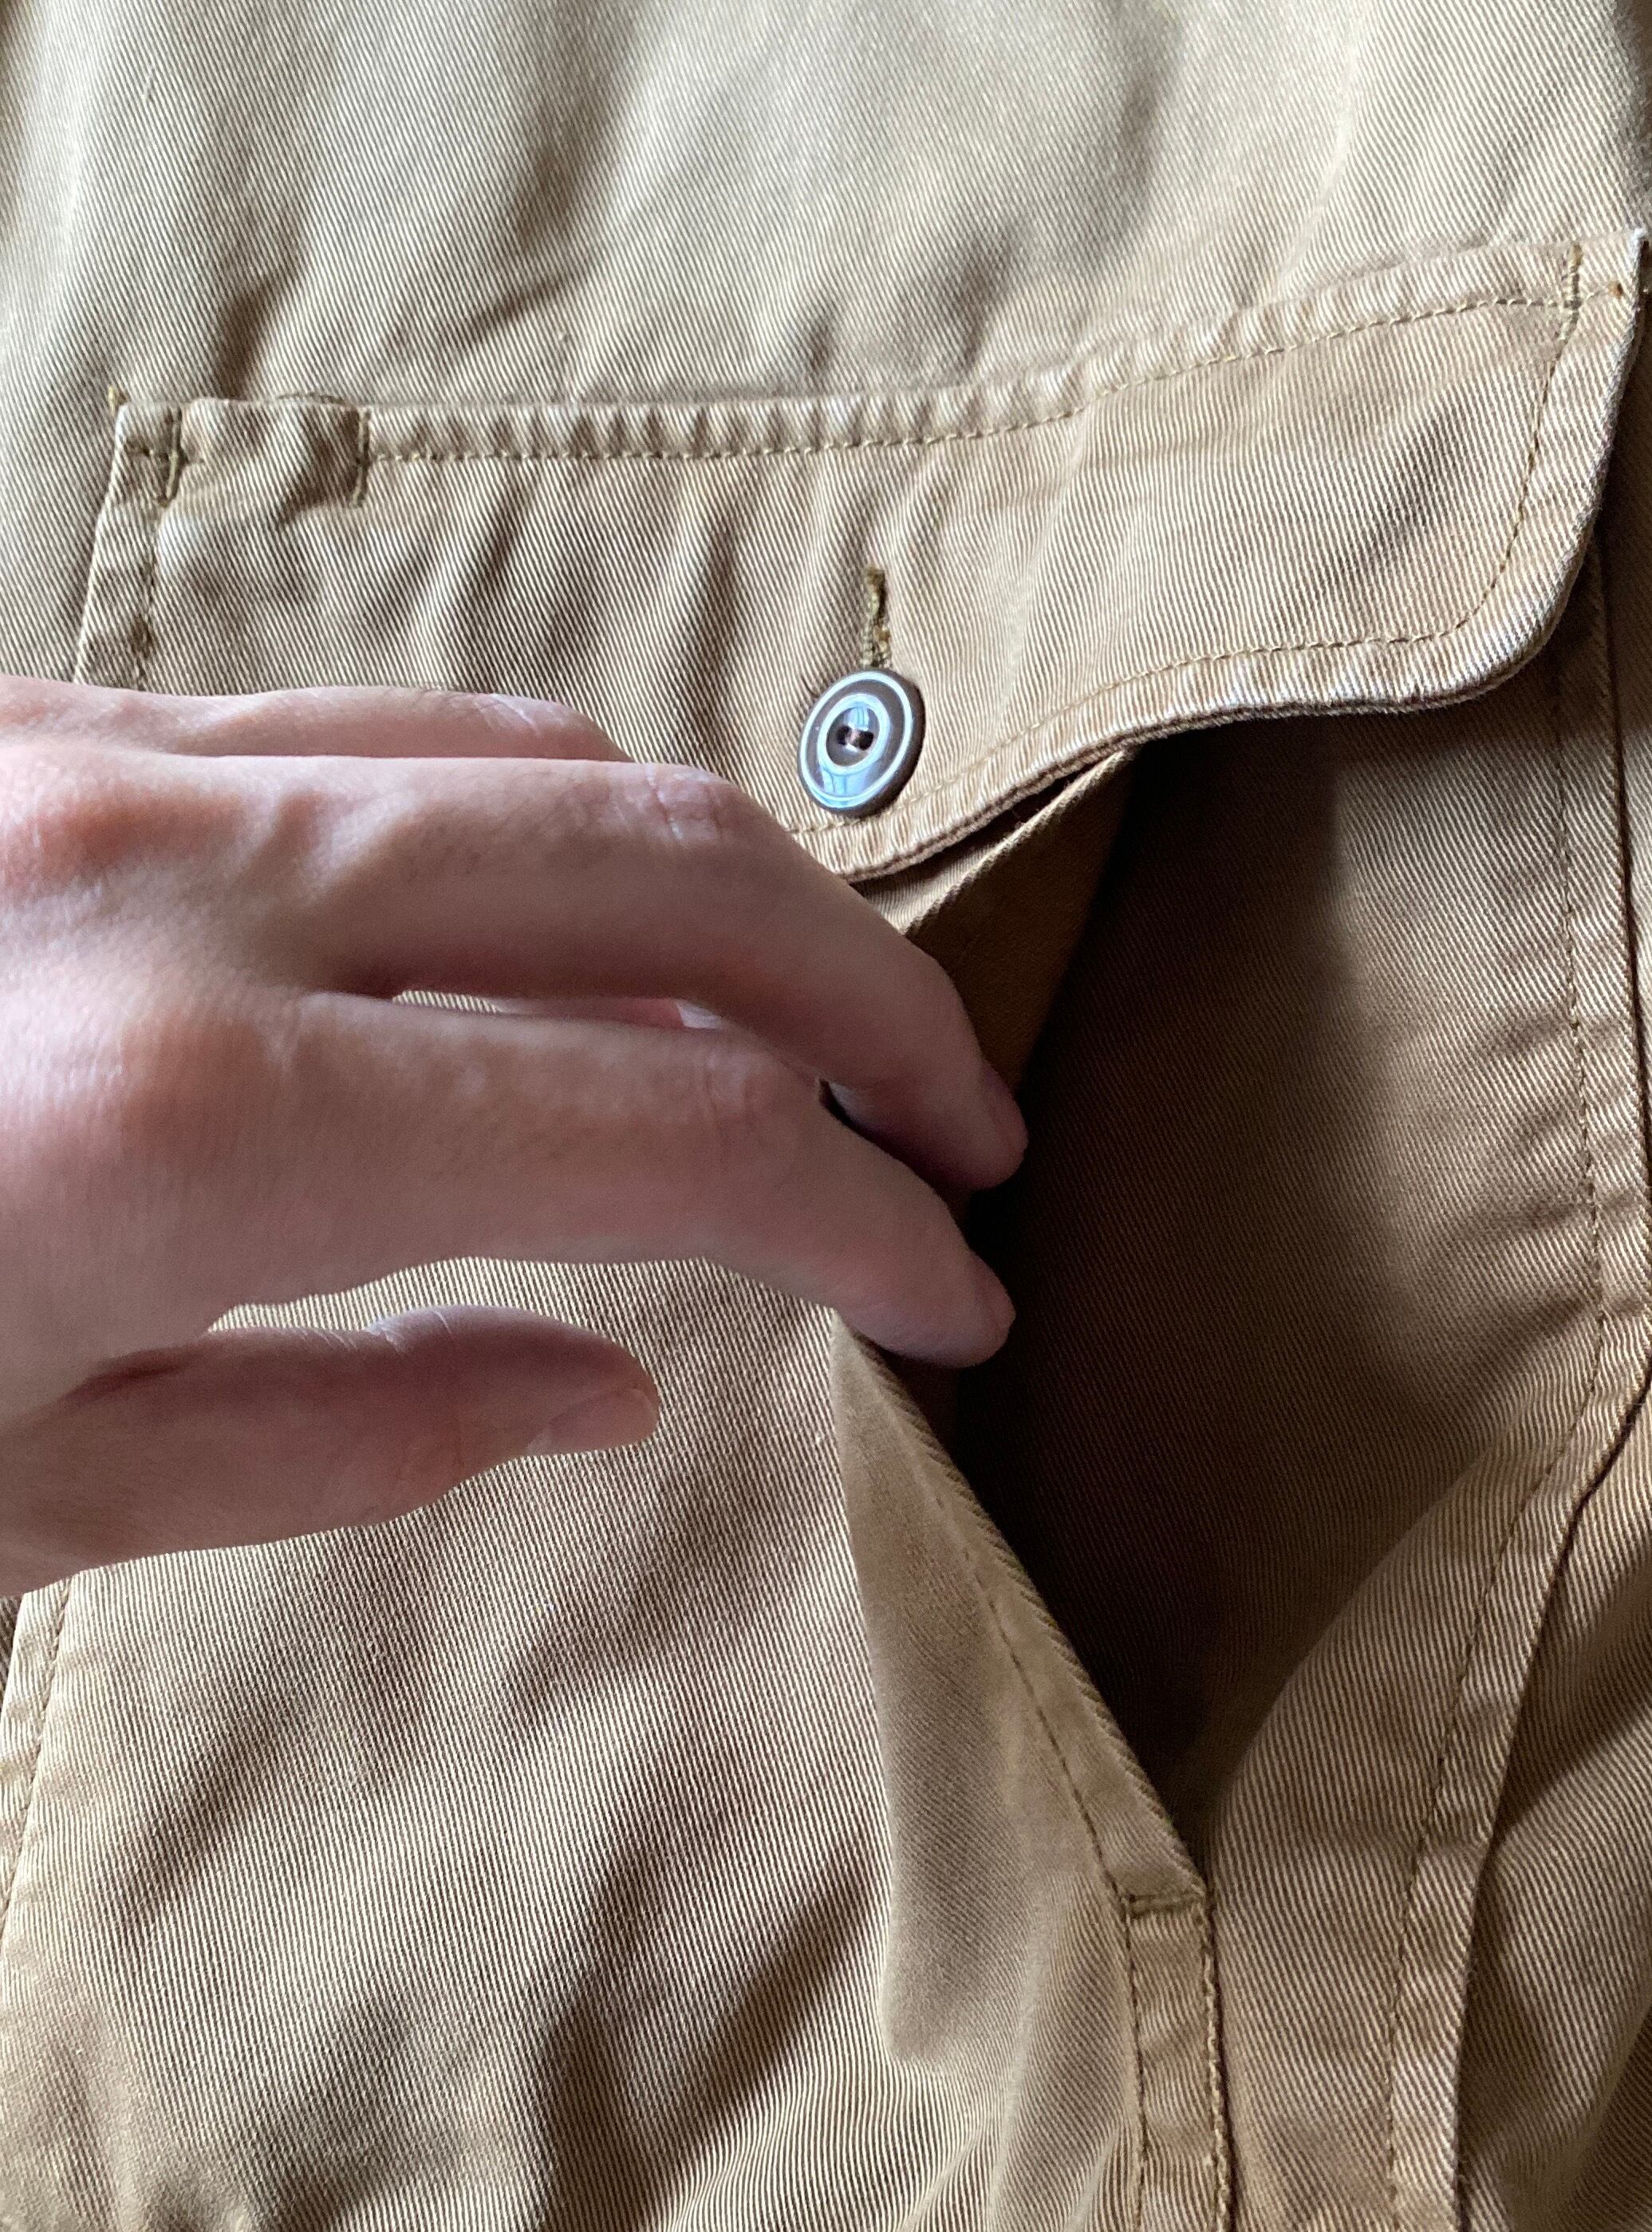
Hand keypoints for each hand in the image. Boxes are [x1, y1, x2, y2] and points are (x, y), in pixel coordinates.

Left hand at [0, 677, 1024, 1592]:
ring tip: (797, 1038)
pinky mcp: (32, 714)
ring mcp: (91, 756)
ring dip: (731, 904)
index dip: (868, 1221)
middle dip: (877, 1005)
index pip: (681, 1129)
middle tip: (958, 1131)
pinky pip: (378, 725)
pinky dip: (543, 824)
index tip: (950, 1297)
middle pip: (677, 872)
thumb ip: (330, 1437)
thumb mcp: (4, 1499)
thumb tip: (602, 1388)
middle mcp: (166, 880)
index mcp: (183, 1124)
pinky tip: (573, 940)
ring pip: (547, 761)